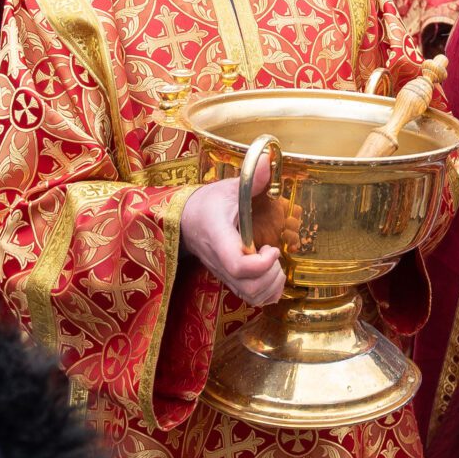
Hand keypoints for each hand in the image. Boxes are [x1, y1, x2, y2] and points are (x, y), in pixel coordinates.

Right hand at [181, 155, 289, 305]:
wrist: (184, 219)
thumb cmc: (208, 203)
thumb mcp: (229, 187)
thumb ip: (252, 178)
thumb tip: (269, 159)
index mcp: (219, 238)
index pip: (238, 265)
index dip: (261, 263)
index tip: (271, 247)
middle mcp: (220, 262)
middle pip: (248, 288)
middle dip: (271, 276)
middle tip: (274, 255)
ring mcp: (224, 273)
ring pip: (250, 297)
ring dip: (271, 286)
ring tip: (273, 265)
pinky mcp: (228, 279)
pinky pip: (249, 298)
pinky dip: (267, 292)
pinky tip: (270, 273)